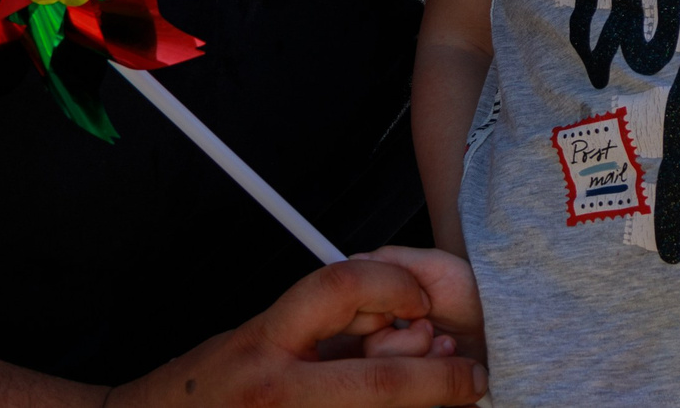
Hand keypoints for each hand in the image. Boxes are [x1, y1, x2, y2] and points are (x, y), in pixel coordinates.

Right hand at [112, 254, 485, 407]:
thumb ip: (330, 326)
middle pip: (380, 381)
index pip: (340, 286)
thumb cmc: (208, 388)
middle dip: (440, 380)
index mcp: (266, 342)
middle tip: (471, 377)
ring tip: (437, 399)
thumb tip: (413, 327)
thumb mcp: (263, 336)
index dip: (393, 283)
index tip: (422, 301)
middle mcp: (276, 391)